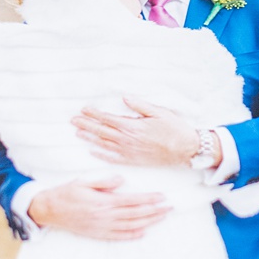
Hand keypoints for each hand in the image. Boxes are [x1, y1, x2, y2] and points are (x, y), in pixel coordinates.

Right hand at [25, 173, 169, 239]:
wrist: (49, 210)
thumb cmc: (67, 192)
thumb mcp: (84, 181)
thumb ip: (104, 181)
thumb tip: (121, 180)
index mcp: (103, 201)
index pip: (132, 200)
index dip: (149, 199)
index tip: (162, 196)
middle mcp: (105, 216)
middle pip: (136, 214)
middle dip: (155, 211)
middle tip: (170, 207)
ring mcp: (102, 227)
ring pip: (130, 226)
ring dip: (148, 222)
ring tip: (162, 218)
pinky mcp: (97, 234)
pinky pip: (118, 236)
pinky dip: (132, 235)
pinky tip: (143, 232)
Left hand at [72, 98, 208, 167]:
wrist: (184, 149)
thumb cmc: (174, 128)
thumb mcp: (158, 111)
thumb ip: (139, 105)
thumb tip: (124, 98)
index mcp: (132, 126)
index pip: (108, 118)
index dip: (94, 113)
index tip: (83, 109)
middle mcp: (128, 139)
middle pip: (102, 131)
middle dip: (86, 124)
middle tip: (73, 120)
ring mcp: (129, 151)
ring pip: (104, 144)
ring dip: (90, 138)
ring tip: (78, 133)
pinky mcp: (133, 160)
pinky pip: (113, 158)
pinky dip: (101, 155)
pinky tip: (93, 151)